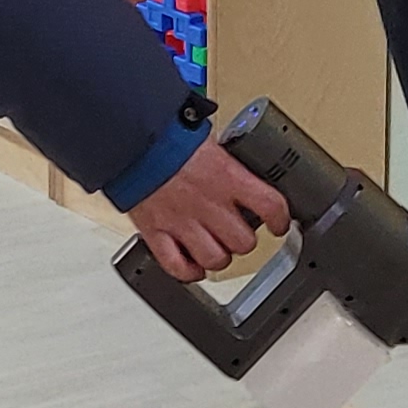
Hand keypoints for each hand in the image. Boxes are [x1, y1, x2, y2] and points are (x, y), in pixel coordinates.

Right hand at [129, 140, 287, 278]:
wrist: (127, 139)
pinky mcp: (156, 233)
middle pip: (243, 241)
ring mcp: (182, 222)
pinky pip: (178, 267)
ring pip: (215, 259)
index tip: (279, 223)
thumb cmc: (164, 135)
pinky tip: (193, 265)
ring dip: (219, 257)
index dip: (281, 219)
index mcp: (225, 176)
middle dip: (243, 239)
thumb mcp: (208, 140)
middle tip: (238, 232)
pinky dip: (189, 272)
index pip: (270, 206)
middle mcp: (207, 204)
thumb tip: (241, 157)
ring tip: (216, 247)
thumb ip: (226, 159)